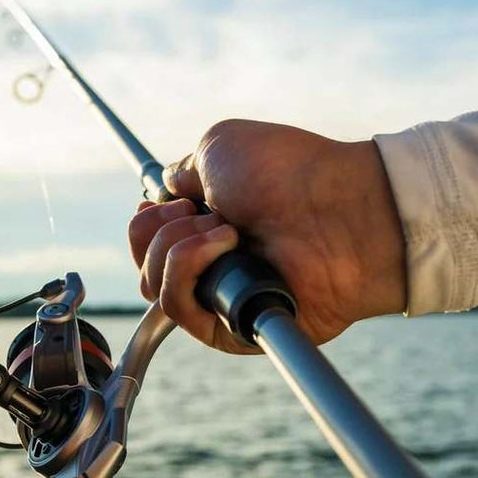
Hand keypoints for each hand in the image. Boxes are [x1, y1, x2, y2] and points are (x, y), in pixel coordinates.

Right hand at [127, 119, 405, 352]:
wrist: (334, 209)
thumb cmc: (286, 172)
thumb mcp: (216, 150)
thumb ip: (178, 174)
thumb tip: (161, 194)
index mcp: (208, 223)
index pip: (149, 237)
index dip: (148, 219)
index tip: (173, 200)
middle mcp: (211, 262)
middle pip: (143, 262)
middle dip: (159, 228)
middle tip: (201, 211)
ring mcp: (218, 296)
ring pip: (150, 284)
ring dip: (175, 246)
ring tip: (227, 230)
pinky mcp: (227, 327)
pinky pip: (176, 307)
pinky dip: (188, 267)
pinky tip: (226, 247)